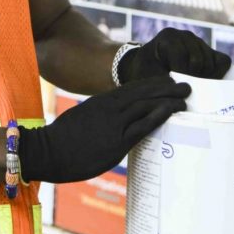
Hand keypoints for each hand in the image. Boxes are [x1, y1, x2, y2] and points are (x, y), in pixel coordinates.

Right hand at [18, 77, 190, 183]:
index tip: (167, 82)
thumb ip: (98, 118)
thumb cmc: (61, 140)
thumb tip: (112, 124)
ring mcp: (113, 124)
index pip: (132, 89)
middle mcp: (109, 108)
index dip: (152, 84)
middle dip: (166, 88)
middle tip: (186, 85)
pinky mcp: (116, 142)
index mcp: (101, 102)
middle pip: (143, 93)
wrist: (47, 151)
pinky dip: (158, 116)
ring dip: (168, 100)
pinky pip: (142, 126)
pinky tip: (171, 111)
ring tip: (185, 98)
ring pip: (146, 106)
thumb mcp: (81, 119)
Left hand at [118, 28, 230, 83]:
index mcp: (168, 37)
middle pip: (198, 62)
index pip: (181, 57)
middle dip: (191, 79)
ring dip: (203, 79)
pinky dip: (217, 74)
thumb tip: (182, 93)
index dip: (180, 75)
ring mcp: (200, 42)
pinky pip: (223, 62)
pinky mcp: (211, 50)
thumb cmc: (147, 72)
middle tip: (183, 88)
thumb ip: (162, 82)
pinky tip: (204, 81)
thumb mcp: (147, 75)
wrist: (150, 67)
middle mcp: (186, 35)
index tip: (174, 86)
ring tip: (190, 85)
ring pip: (211, 64)